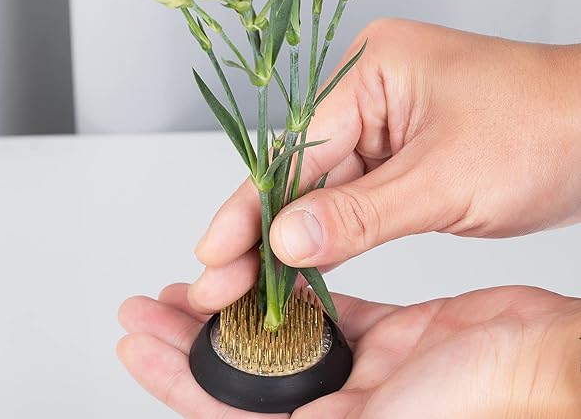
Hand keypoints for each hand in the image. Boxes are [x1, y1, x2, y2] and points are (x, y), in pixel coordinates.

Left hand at [118, 283, 580, 417]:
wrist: (544, 360)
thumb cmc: (481, 400)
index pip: (227, 408)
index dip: (177, 376)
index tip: (137, 343)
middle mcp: (333, 405)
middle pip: (240, 370)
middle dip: (187, 338)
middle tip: (145, 305)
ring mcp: (358, 369)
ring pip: (274, 337)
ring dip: (232, 309)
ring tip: (193, 285)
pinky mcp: (384, 334)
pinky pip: (322, 310)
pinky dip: (289, 292)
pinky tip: (262, 272)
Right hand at [191, 19, 580, 310]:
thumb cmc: (544, 130)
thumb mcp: (445, 180)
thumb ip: (359, 214)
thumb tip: (283, 240)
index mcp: (371, 69)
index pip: (296, 146)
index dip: (252, 204)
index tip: (214, 251)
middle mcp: (370, 90)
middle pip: (303, 167)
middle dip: (264, 227)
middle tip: (222, 282)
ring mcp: (388, 122)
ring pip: (327, 186)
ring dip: (297, 236)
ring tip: (252, 284)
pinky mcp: (405, 152)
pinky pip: (357, 195)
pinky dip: (336, 232)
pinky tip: (304, 264)